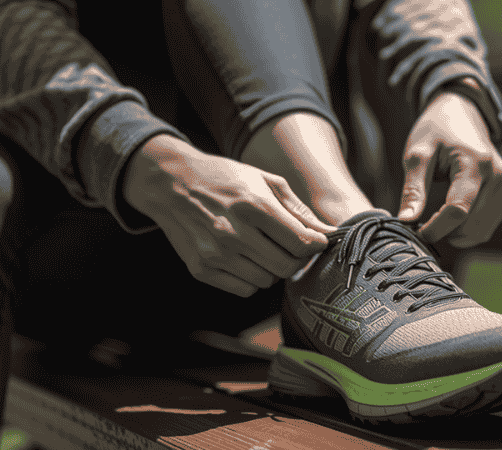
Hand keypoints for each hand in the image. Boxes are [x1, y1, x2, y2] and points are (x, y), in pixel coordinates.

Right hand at [123, 134, 336, 296]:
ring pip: (267, 282)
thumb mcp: (265, 181)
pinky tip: (245, 258)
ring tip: (263, 247)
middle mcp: (234, 232)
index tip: (314, 241)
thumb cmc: (225, 178)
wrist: (171, 183)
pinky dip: (252, 278)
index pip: (302, 243)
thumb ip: (299, 210)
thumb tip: (330, 234)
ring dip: (273, 268)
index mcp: (253, 205)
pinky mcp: (201, 270)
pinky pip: (244, 290)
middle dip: (296, 259)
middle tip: (291, 247)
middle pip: (287, 267)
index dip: (315, 245)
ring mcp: (215, 254)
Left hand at [397, 92, 501, 247]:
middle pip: (471, 225)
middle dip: (444, 232)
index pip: (458, 209)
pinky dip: (468, 230)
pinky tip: (450, 218)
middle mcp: (498, 176)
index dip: (435, 228)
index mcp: (476, 162)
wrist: (460, 114)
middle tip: (422, 226)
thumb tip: (407, 221)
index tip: (415, 231)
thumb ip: (413, 188)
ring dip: (456, 234)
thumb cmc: (435, 131)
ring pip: (481, 231)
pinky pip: (487, 226)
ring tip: (435, 220)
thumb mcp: (418, 153)